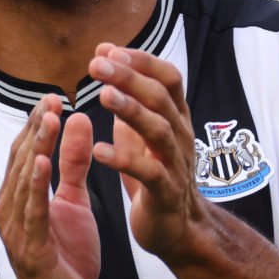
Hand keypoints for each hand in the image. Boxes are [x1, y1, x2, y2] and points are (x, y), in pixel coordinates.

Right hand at [0, 94, 99, 278]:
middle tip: (52, 98)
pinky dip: (34, 186)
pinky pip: (31, 213)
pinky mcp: (30, 250)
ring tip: (49, 120)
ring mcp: (17, 230)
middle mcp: (11, 210)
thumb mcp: (75, 203)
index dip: (38, 124)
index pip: (26, 151)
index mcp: (20, 198)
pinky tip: (40, 162)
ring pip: (24, 181)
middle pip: (21, 160)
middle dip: (36, 128)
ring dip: (35, 148)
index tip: (53, 97)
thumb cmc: (66, 259)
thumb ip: (73, 164)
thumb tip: (77, 120)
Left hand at [87, 44, 211, 266]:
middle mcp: (181, 136)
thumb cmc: (158, 176)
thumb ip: (129, 99)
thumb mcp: (143, 133)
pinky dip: (125, 160)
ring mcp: (176, 164)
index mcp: (176, 118)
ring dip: (131, 111)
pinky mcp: (166, 193)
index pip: (168, 78)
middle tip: (98, 65)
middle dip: (130, 78)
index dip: (141, 61)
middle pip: (161, 98)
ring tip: (103, 97)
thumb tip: (108, 59)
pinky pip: (149, 173)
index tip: (108, 50)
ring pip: (159, 130)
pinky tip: (99, 150)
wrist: (178, 229)